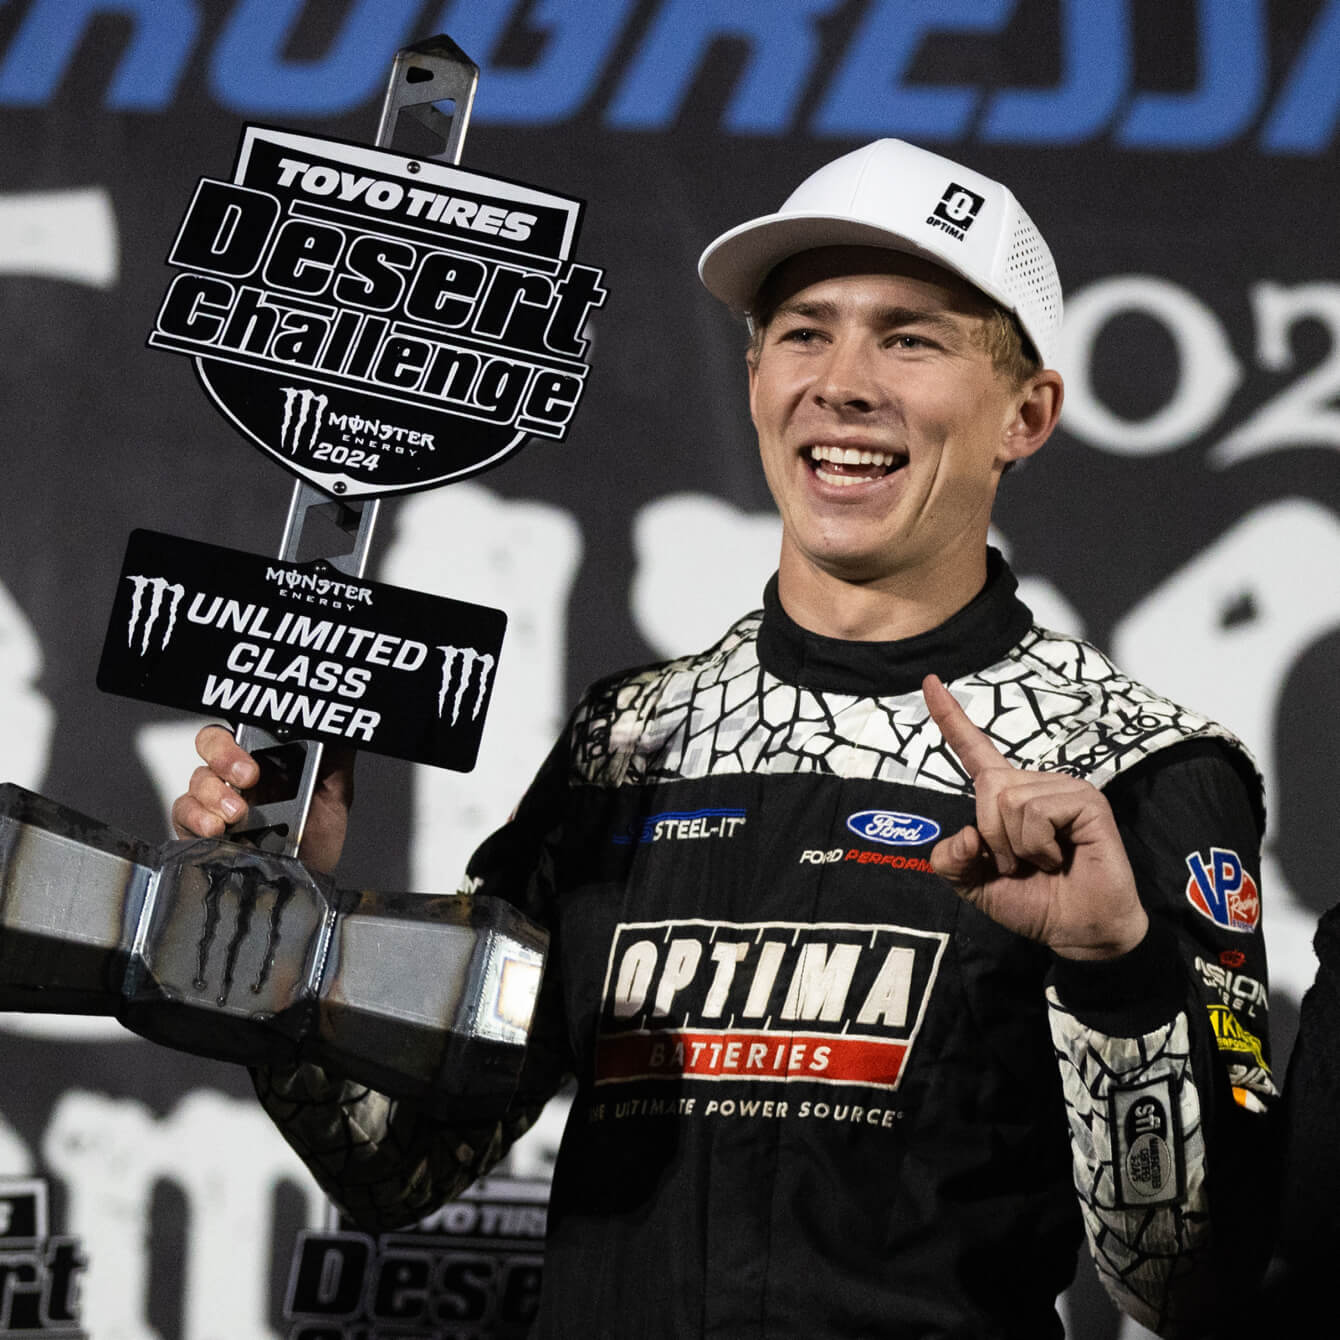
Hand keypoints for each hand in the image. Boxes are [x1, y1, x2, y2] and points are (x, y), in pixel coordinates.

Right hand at [170, 724, 353, 875]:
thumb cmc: (317, 836)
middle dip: (225, 756)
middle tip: (247, 778)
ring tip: (236, 814)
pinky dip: (196, 818)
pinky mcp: (199, 829)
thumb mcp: (335, 792)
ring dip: (214, 793)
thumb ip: (334, 759)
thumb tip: (336, 732)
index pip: (243, 729)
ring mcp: (216, 800)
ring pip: (198, 779)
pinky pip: (183, 813)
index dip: (245, 735)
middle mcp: (236, 775)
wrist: (308, 878)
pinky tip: (215, 828)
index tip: (259, 755)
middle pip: (212, 744)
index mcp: (267, 758)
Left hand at [922, 674, 1147, 960]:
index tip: (930, 682)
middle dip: (993, 836)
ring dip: (1016, 845)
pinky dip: (1038, 845)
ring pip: (1009, 799)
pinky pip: (1036, 810)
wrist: (1077, 932)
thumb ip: (950, 860)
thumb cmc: (1034, 902)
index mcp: (1005, 797)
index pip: (973, 749)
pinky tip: (1060, 857)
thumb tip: (963, 834)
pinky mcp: (1086, 800)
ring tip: (1042, 862)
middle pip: (986, 786)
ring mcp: (1062, 787)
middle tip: (1017, 864)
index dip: (950, 717)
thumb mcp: (974, 884)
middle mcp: (1033, 784)